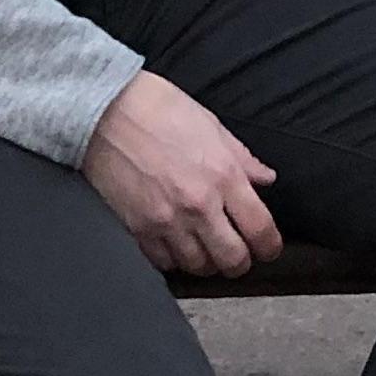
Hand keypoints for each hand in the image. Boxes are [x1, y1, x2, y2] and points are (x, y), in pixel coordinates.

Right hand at [83, 69, 281, 276]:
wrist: (106, 111)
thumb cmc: (159, 109)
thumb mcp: (212, 125)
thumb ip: (242, 158)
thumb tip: (265, 179)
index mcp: (222, 174)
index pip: (260, 227)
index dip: (270, 245)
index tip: (269, 248)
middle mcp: (198, 204)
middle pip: (232, 259)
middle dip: (241, 262)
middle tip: (240, 255)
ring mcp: (166, 221)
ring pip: (198, 266)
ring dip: (208, 262)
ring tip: (208, 249)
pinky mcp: (138, 229)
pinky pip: (164, 263)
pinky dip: (175, 260)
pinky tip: (177, 245)